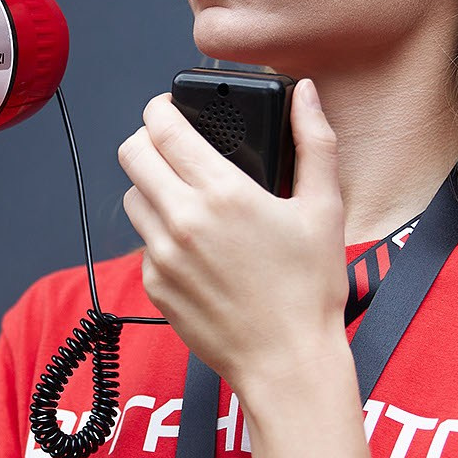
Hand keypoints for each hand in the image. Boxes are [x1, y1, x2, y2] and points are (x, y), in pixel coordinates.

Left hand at [117, 78, 350, 401]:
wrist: (287, 363)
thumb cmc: (310, 291)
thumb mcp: (325, 209)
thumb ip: (315, 142)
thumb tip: (306, 94)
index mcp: (222, 192)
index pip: (162, 126)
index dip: (161, 107)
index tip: (171, 107)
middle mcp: (182, 220)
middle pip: (132, 154)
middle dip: (148, 141)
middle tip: (173, 146)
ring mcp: (161, 256)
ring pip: (132, 197)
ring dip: (151, 187)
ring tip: (186, 196)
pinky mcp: (154, 286)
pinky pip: (143, 243)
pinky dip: (160, 235)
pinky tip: (195, 246)